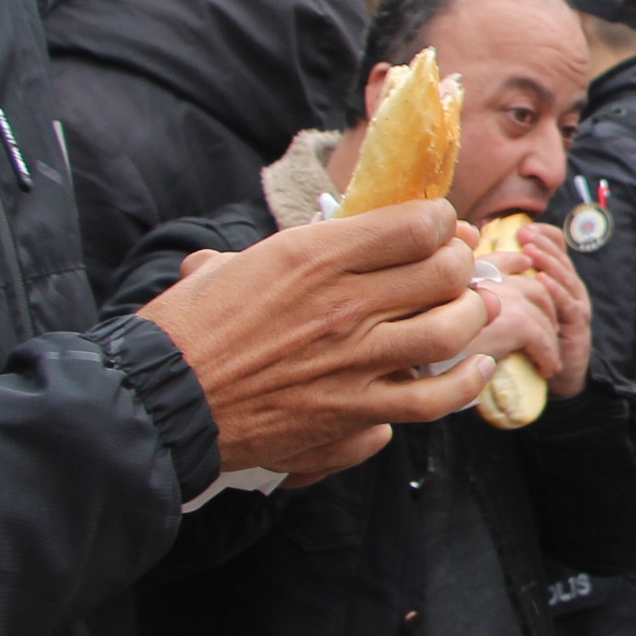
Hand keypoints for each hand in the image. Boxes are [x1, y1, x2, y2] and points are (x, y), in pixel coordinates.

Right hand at [138, 201, 497, 479]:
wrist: (160, 402)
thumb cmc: (186, 330)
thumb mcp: (230, 263)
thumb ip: (282, 251)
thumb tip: (319, 240)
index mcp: (312, 257)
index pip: (416, 224)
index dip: (440, 222)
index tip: (439, 229)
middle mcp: (343, 305)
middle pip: (443, 271)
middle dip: (461, 264)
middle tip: (458, 269)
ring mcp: (353, 362)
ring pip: (450, 330)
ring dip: (471, 316)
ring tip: (474, 309)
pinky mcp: (353, 412)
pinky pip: (433, 398)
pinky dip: (464, 384)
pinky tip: (475, 369)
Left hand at [481, 223, 593, 398]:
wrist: (555, 376)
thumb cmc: (529, 341)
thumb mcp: (514, 308)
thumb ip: (503, 286)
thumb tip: (474, 262)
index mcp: (555, 279)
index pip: (555, 247)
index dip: (542, 236)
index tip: (522, 228)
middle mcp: (569, 288)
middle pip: (560, 258)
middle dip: (542, 244)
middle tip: (525, 234)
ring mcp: (576, 306)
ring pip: (565, 278)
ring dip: (549, 262)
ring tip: (531, 251)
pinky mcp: (578, 327)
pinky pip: (568, 305)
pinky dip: (557, 292)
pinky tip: (543, 281)